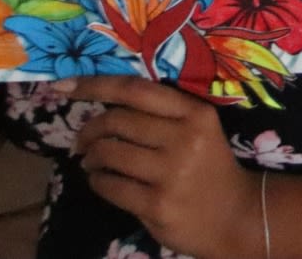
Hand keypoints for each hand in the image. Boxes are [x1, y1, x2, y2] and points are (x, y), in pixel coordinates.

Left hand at [65, 75, 261, 258]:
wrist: (237, 216)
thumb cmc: (210, 168)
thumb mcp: (198, 131)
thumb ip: (163, 116)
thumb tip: (104, 107)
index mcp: (196, 113)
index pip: (136, 90)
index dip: (95, 86)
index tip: (64, 86)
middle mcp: (185, 138)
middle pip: (117, 121)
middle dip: (89, 130)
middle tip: (82, 141)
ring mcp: (171, 173)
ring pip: (109, 154)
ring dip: (91, 157)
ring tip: (91, 162)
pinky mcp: (156, 205)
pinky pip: (110, 186)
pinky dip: (97, 181)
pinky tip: (101, 181)